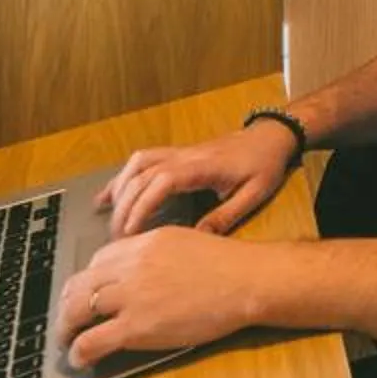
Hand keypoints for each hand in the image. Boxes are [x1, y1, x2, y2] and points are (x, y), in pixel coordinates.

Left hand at [58, 225, 270, 367]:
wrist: (246, 281)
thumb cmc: (227, 265)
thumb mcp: (184, 242)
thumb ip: (154, 253)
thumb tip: (136, 273)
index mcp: (142, 243)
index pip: (97, 260)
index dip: (89, 281)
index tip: (89, 296)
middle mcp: (130, 265)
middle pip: (79, 284)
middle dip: (67, 304)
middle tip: (68, 321)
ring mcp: (131, 296)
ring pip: (76, 310)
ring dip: (65, 328)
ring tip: (68, 341)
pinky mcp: (136, 327)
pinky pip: (91, 341)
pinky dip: (78, 352)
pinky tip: (80, 359)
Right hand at [96, 123, 295, 238]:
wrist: (271, 136)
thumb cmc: (264, 165)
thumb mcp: (254, 194)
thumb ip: (226, 217)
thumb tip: (196, 241)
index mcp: (202, 166)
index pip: (162, 182)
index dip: (143, 206)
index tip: (131, 233)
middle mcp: (184, 155)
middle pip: (142, 175)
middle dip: (125, 206)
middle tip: (116, 239)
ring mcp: (178, 152)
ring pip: (137, 164)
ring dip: (119, 190)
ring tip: (111, 220)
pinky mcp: (177, 154)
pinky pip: (142, 161)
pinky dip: (121, 178)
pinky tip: (105, 197)